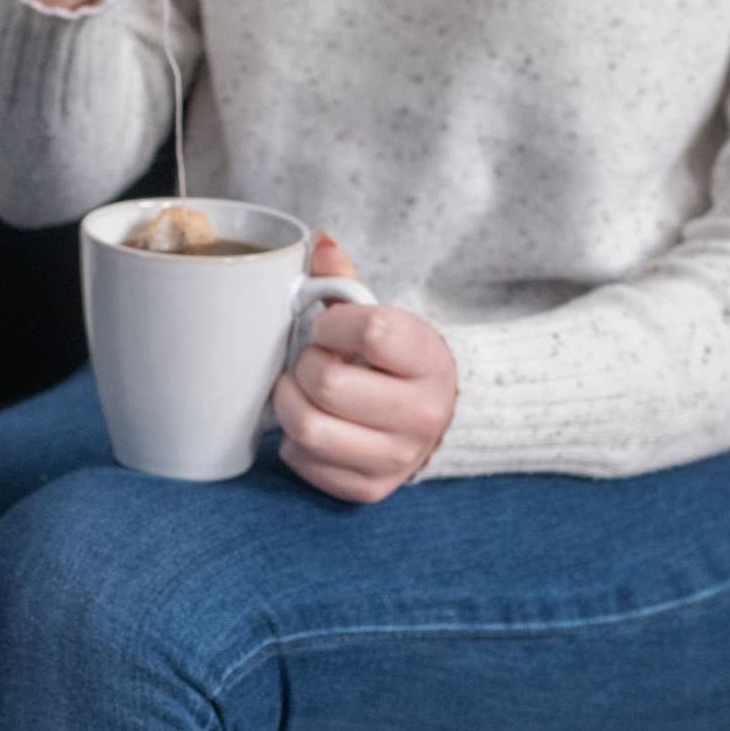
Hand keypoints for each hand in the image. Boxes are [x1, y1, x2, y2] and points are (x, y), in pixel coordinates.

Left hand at [277, 235, 458, 503]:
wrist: (441, 416)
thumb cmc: (399, 361)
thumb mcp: (385, 317)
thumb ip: (348, 282)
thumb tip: (320, 242)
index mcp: (430, 359)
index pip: (369, 331)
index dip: (331, 324)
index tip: (326, 328)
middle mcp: (422, 414)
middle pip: (326, 383)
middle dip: (303, 364)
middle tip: (309, 360)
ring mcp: (397, 457)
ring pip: (309, 429)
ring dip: (288, 402)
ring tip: (299, 389)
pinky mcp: (370, 488)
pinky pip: (303, 463)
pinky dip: (292, 441)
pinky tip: (312, 422)